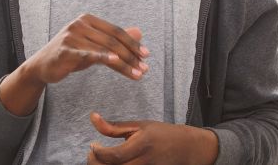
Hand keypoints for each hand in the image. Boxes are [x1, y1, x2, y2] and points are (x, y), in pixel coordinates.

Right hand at [26, 14, 148, 84]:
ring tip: (137, 74)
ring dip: (124, 63)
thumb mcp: (94, 44)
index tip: (146, 55)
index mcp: (88, 20)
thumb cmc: (70, 53)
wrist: (42, 66)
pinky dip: (104, 57)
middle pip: (112, 40)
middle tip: (144, 68)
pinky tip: (116, 62)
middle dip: (131, 55)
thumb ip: (115, 39)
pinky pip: (88, 54)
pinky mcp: (65, 50)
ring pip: (105, 49)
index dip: (132, 43)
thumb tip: (139, 32)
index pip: (116, 31)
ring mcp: (71, 36)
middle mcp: (79, 24)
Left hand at [86, 112, 218, 164]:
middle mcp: (144, 162)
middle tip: (93, 153)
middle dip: (96, 163)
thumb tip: (93, 117)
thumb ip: (114, 127)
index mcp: (142, 145)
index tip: (93, 145)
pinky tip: (111, 162)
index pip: (115, 155)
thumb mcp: (139, 125)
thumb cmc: (161, 134)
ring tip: (101, 158)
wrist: (185, 148)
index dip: (98, 153)